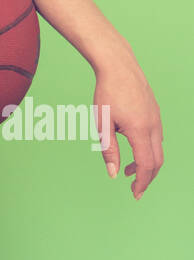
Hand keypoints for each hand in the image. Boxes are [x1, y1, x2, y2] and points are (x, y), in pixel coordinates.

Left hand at [93, 52, 162, 198]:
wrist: (118, 65)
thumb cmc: (107, 92)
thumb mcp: (102, 123)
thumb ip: (108, 149)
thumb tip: (113, 174)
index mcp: (139, 130)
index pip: (146, 165)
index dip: (141, 182)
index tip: (134, 194)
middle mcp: (153, 125)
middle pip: (157, 161)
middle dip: (147, 178)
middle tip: (134, 189)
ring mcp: (157, 118)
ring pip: (158, 149)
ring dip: (147, 164)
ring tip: (127, 170)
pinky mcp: (155, 113)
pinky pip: (157, 137)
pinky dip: (148, 150)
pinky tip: (133, 148)